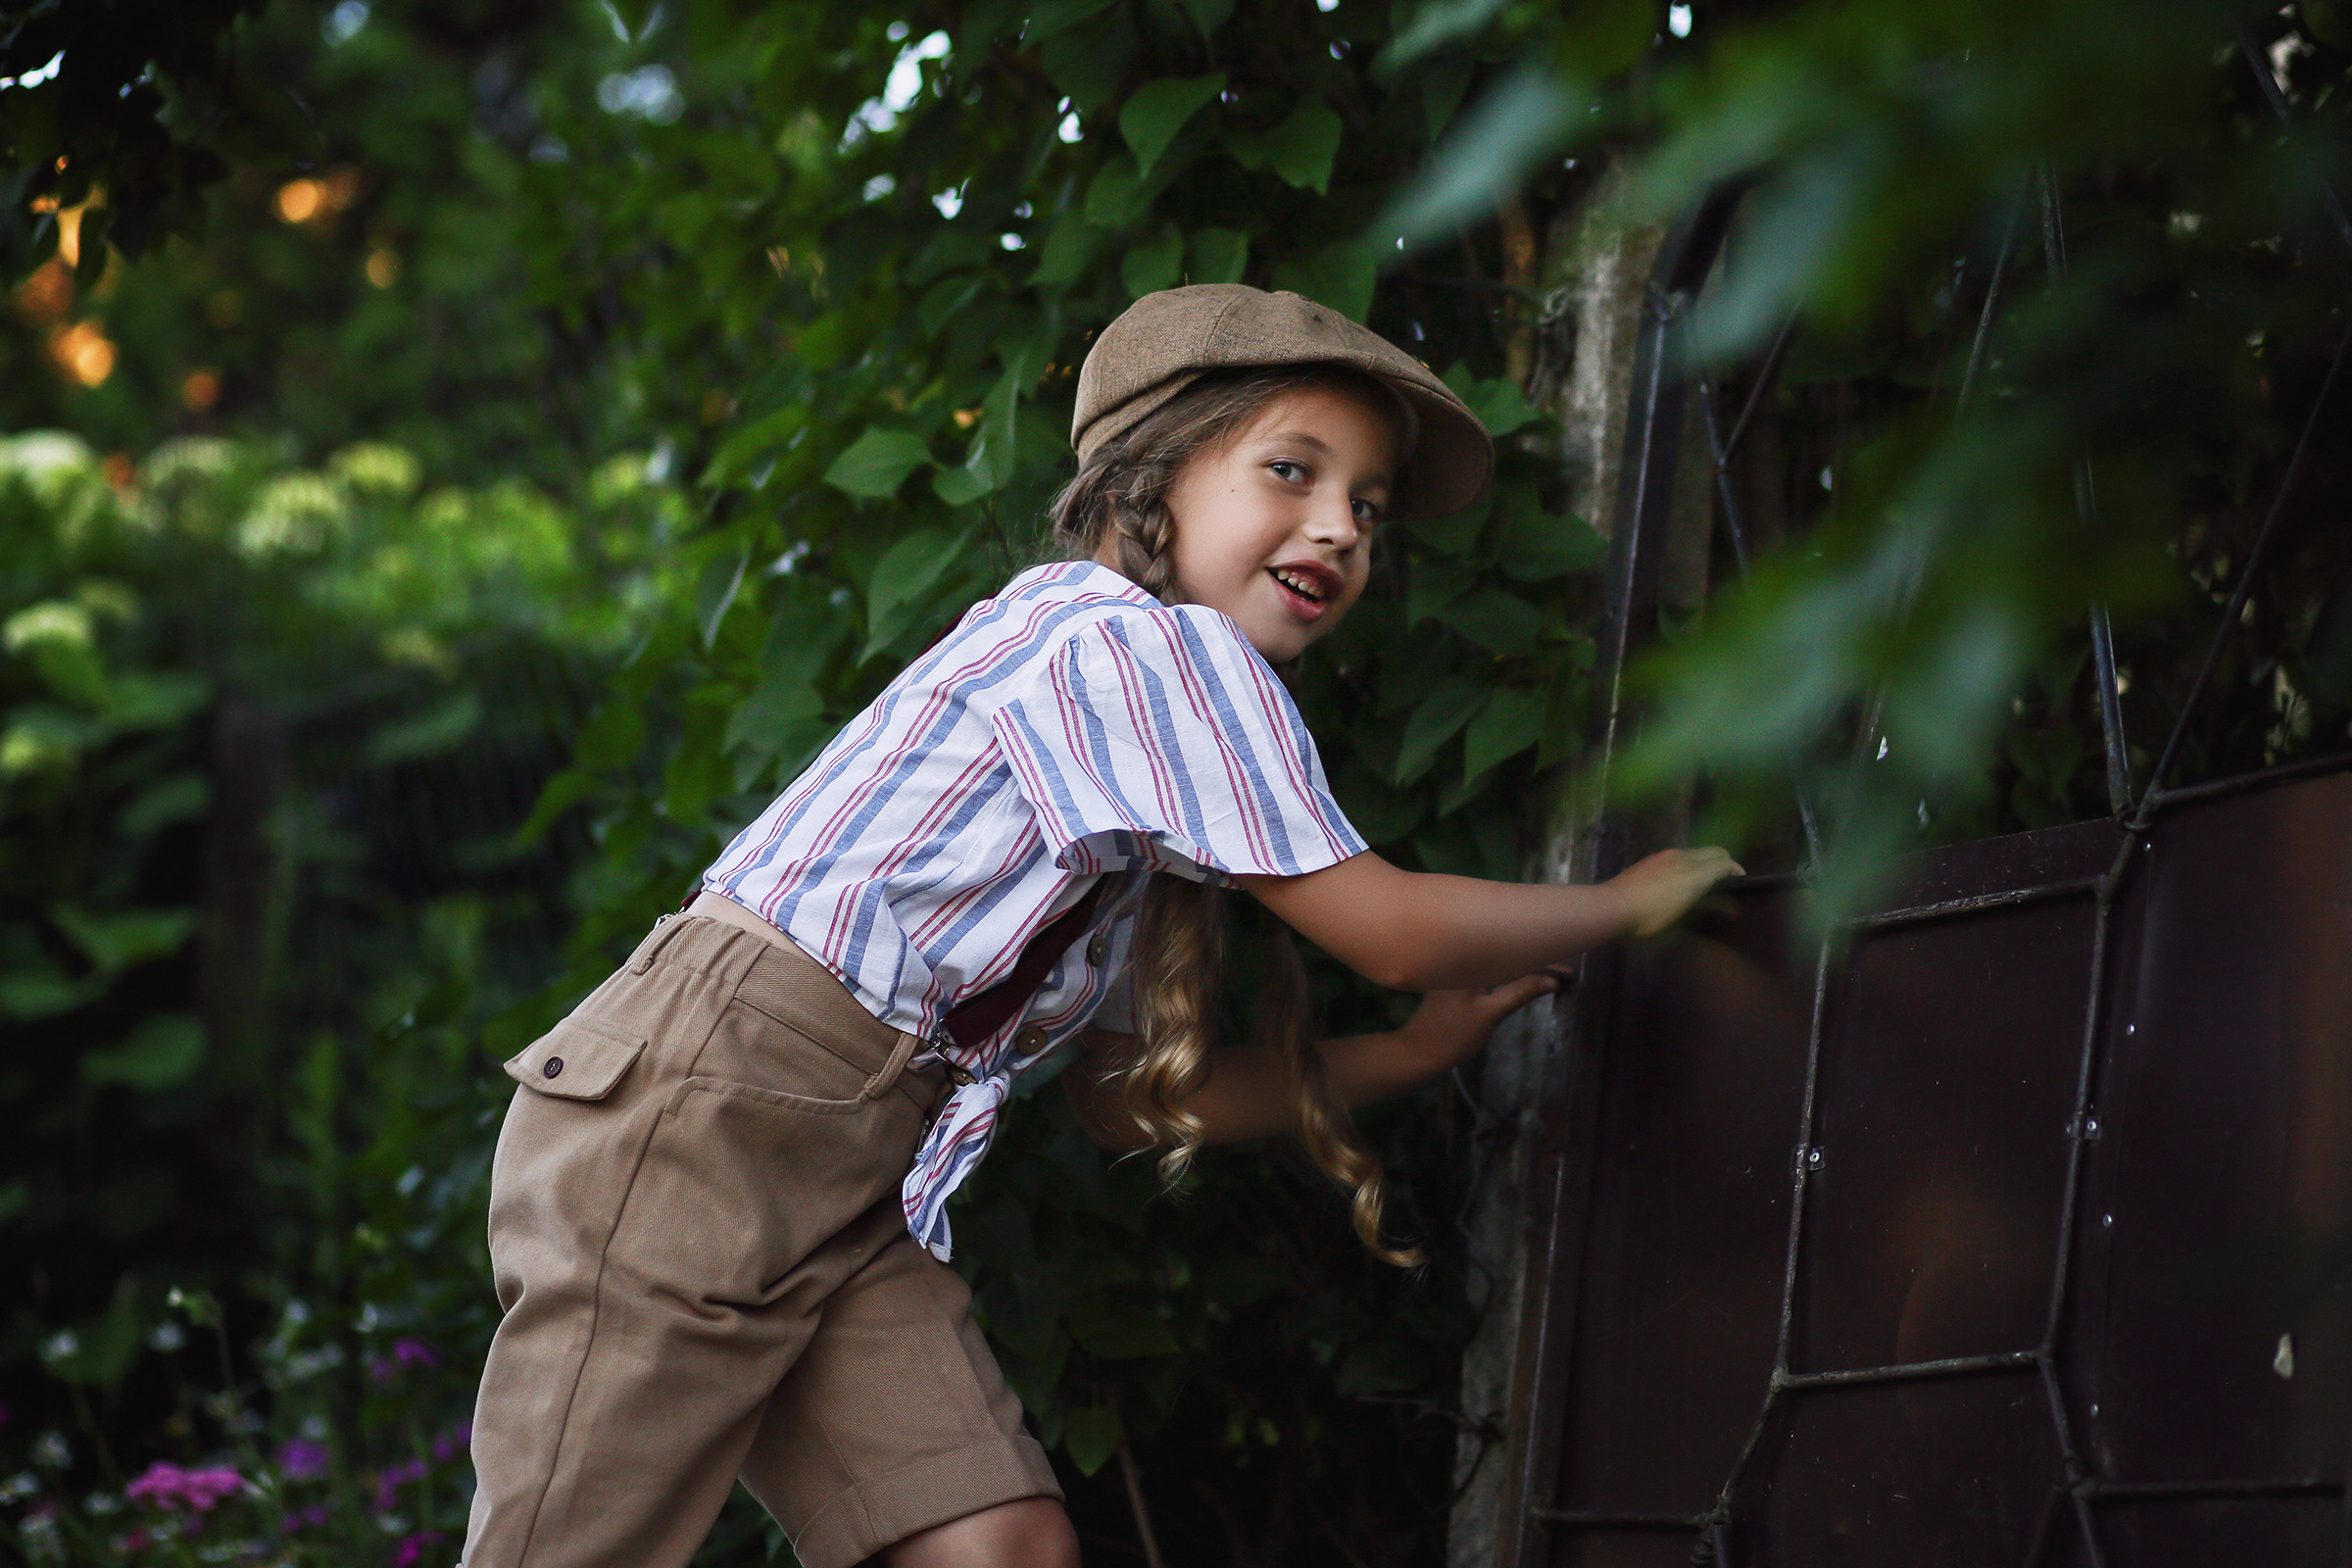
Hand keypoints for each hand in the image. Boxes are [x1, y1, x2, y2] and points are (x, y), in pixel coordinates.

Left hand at [1400, 971, 1563, 1071]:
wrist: (1417, 1053)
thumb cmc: (1452, 1035)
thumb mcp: (1490, 1014)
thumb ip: (1520, 993)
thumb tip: (1551, 981)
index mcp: (1471, 962)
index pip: (1516, 956)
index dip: (1545, 964)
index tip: (1570, 974)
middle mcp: (1465, 961)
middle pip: (1509, 957)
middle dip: (1538, 964)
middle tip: (1567, 976)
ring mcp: (1459, 973)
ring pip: (1500, 966)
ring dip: (1525, 971)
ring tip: (1552, 978)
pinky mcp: (1457, 984)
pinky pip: (1490, 974)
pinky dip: (1509, 978)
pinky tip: (1523, 983)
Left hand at [1607, 846, 1743, 937]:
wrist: (1612, 906)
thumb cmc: (1650, 917)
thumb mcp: (1682, 918)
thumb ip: (1708, 906)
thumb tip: (1730, 907)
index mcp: (1696, 871)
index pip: (1725, 862)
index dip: (1736, 871)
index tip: (1740, 881)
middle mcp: (1684, 856)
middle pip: (1714, 851)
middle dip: (1724, 862)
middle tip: (1725, 880)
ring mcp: (1666, 855)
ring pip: (1695, 851)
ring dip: (1704, 861)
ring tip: (1703, 881)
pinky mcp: (1651, 858)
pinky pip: (1678, 855)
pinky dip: (1688, 863)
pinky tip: (1680, 879)